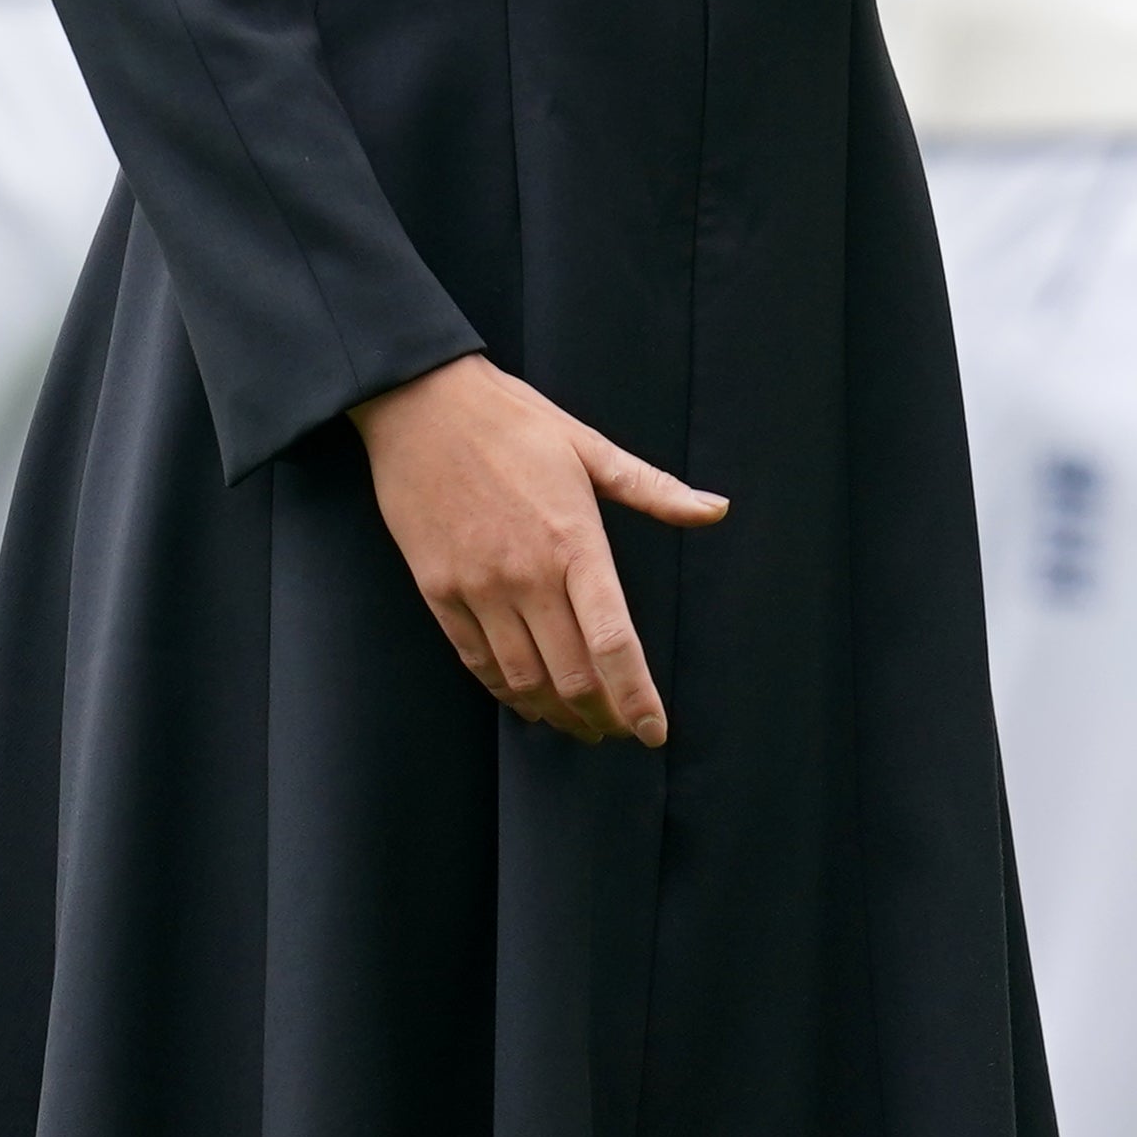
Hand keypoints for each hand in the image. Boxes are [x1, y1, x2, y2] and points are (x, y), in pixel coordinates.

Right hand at [348, 351, 726, 746]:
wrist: (420, 403)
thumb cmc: (512, 420)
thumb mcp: (589, 447)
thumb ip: (654, 490)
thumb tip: (716, 508)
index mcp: (574, 542)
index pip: (614, 641)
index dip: (638, 698)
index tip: (655, 732)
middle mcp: (527, 575)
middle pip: (573, 675)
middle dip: (604, 716)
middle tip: (621, 731)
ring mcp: (479, 587)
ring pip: (525, 680)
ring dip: (559, 713)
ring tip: (580, 724)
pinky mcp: (440, 591)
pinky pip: (477, 662)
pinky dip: (507, 692)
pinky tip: (528, 701)